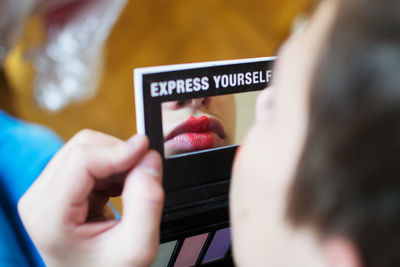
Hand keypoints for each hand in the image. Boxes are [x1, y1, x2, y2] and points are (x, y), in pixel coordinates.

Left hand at [18, 130, 163, 266]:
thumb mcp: (137, 248)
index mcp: (49, 215)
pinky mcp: (58, 186)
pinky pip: (89, 159)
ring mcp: (46, 190)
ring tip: (130, 189)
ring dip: (117, 163)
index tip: (147, 152)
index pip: (82, 159)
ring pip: (87, 149)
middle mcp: (39, 198)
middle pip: (83, 147)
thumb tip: (150, 159)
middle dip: (120, 156)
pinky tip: (120, 189)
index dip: (118, 150)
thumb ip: (147, 203)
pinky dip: (112, 168)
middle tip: (143, 177)